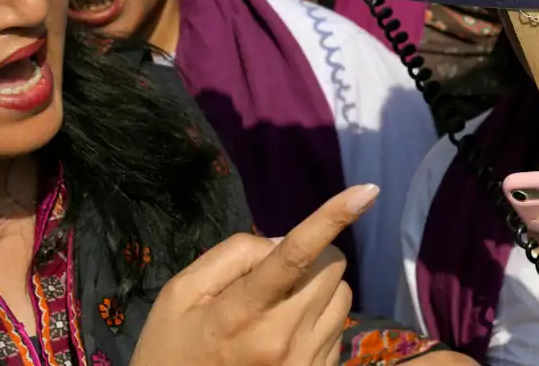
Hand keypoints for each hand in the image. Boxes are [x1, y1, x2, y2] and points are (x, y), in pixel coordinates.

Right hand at [131, 185, 378, 365]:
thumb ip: (234, 256)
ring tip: (278, 310)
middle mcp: (283, 337)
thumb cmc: (171, 351)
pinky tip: (285, 338)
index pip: (295, 254)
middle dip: (311, 260)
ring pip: (342, 296)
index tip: (367, 190)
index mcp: (242, 312)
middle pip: (332, 268)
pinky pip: (340, 328)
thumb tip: (285, 241)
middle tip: (276, 277)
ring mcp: (306, 361)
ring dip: (319, 290)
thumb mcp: (180, 295)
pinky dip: (320, 320)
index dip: (332, 218)